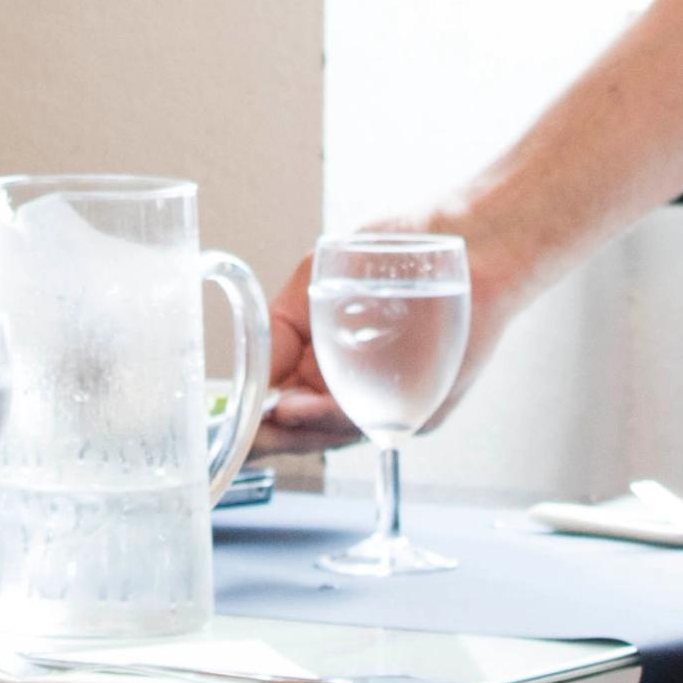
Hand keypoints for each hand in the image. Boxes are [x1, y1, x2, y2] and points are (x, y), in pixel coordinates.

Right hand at [259, 211, 523, 455]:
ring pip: (336, 432)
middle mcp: (354, 392)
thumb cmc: (391, 251)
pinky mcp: (425, 410)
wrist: (461, 238)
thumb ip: (282, 326)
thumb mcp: (315, 281)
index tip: (221, 432)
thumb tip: (256, 374)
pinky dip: (335, 419)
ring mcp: (388, 403)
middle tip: (238, 444)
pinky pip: (377, 424)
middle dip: (270, 439)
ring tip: (273, 419)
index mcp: (322, 368)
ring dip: (301, 428)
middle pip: (304, 431)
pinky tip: (305, 408)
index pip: (280, 408)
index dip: (250, 424)